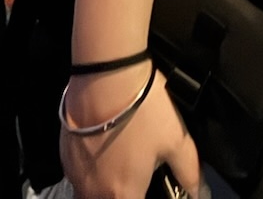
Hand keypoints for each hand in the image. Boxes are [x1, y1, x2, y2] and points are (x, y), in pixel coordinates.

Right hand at [59, 66, 200, 198]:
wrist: (106, 76)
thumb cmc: (141, 109)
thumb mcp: (177, 139)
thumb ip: (189, 172)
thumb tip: (198, 191)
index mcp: (123, 195)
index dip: (143, 196)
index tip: (146, 187)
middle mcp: (94, 193)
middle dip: (125, 192)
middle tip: (137, 172)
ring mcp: (76, 175)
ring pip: (91, 193)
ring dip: (106, 184)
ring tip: (123, 157)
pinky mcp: (64, 156)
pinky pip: (79, 174)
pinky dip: (93, 167)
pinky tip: (106, 145)